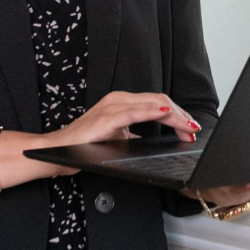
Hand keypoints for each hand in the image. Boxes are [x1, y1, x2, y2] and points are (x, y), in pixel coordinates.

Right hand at [52, 92, 201, 147]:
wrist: (56, 151)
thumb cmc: (84, 145)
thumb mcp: (116, 138)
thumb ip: (133, 135)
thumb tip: (152, 142)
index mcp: (122, 102)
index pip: (157, 102)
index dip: (177, 114)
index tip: (190, 128)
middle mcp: (119, 99)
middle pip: (159, 100)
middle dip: (181, 116)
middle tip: (193, 131)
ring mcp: (112, 106)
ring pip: (152, 103)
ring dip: (174, 116)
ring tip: (188, 127)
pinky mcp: (106, 118)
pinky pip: (134, 112)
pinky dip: (152, 111)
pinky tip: (164, 113)